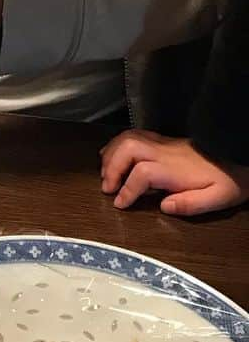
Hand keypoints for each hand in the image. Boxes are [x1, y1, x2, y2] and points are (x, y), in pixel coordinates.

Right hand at [100, 130, 248, 216]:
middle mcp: (163, 152)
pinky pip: (133, 134)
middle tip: (107, 187)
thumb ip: (191, 204)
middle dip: (111, 167)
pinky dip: (117, 143)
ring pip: (127, 138)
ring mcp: (161, 142)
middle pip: (128, 149)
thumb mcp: (218, 198)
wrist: (237, 156)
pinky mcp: (161, 139)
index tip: (119, 203)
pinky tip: (113, 154)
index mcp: (174, 169)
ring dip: (111, 154)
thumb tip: (164, 206)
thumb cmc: (228, 180)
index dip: (126, 189)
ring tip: (105, 172)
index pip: (141, 174)